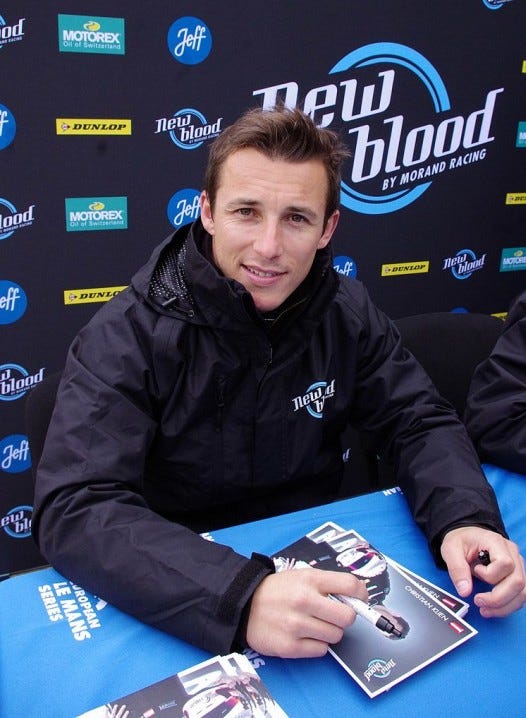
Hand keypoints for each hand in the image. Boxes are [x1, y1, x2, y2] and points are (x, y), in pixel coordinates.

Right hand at [245, 567, 367, 657]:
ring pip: (336, 636)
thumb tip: (358, 598)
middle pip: (348, 617)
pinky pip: (321, 650)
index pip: (351, 585)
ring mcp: (297, 625)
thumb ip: (328, 585)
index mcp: (310, 580)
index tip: (359, 600)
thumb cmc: (279, 591)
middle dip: (345, 618)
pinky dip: (317, 645)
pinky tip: (305, 636)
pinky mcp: (290, 647)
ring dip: (330, 632)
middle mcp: (304, 601)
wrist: (244, 605)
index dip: (361, 595)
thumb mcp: (302, 576)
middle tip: (334, 616)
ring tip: (315, 625)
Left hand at [440, 526, 525, 616]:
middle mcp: (512, 553)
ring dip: (505, 606)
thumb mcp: (451, 549)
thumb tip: (465, 592)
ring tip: (485, 610)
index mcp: (496, 542)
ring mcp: (517, 564)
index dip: (490, 574)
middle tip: (478, 602)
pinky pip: (520, 595)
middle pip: (518, 581)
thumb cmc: (461, 541)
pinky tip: (493, 608)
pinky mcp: (516, 575)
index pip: (505, 563)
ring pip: (523, 592)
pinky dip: (508, 605)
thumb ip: (457, 569)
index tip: (475, 571)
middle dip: (498, 598)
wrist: (467, 537)